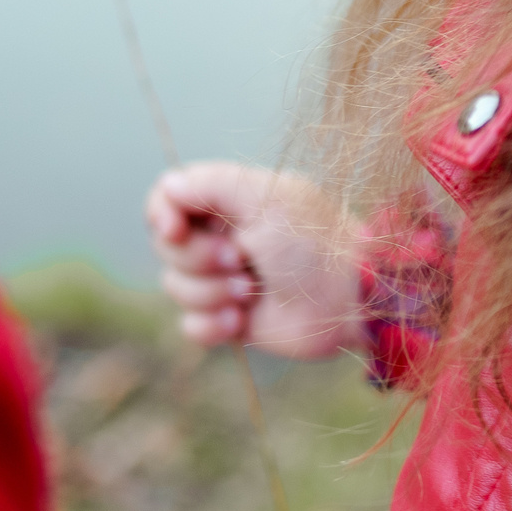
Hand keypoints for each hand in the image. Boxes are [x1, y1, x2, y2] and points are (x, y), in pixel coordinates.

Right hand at [145, 162, 365, 359]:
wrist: (350, 298)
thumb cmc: (313, 239)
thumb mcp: (264, 196)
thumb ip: (208, 184)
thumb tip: (167, 188)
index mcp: (226, 202)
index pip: (166, 199)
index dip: (161, 216)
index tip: (176, 230)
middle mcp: (220, 238)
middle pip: (166, 248)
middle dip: (198, 259)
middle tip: (240, 259)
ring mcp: (223, 280)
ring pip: (175, 288)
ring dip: (211, 293)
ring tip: (250, 292)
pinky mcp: (230, 319)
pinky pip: (191, 326)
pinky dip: (212, 325)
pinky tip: (241, 321)